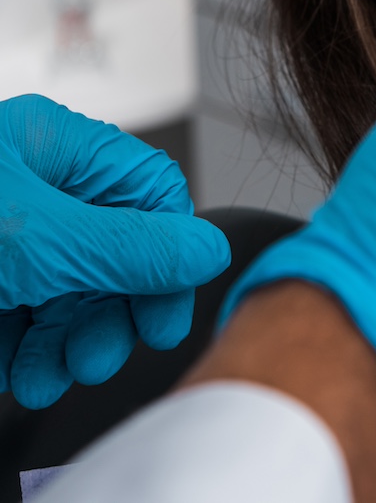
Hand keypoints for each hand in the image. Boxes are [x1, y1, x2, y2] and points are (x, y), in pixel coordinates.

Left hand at [0, 95, 230, 407]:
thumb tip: (209, 250)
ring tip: (58, 372)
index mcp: (56, 148)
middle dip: (113, 309)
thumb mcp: (39, 237)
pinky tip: (22, 374)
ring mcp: (5, 240)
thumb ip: (130, 247)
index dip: (169, 254)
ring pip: (70, 293)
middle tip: (107, 351)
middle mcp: (35, 189)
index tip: (166, 310)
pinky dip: (29, 355)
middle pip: (112, 251)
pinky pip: (25, 323)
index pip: (150, 192)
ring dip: (72, 342)